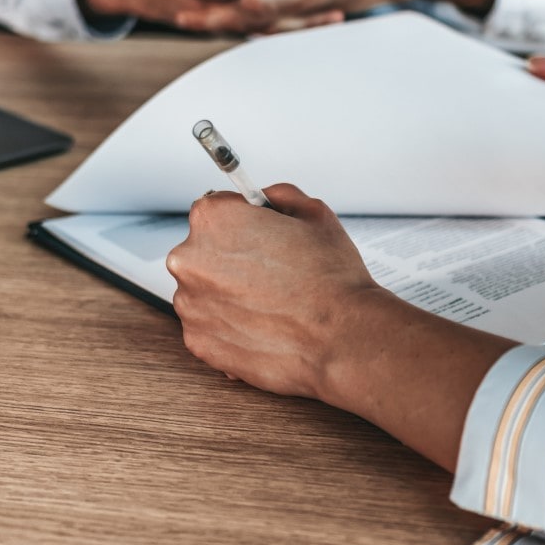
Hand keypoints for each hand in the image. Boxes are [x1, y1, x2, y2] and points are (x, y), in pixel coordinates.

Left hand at [167, 182, 516, 470]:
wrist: (351, 342)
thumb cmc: (341, 279)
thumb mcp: (318, 217)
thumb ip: (282, 199)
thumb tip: (268, 198)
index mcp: (219, 220)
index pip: (214, 208)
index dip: (244, 224)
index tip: (258, 237)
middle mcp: (195, 259)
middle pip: (205, 250)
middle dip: (236, 260)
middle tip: (276, 275)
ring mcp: (194, 305)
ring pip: (205, 292)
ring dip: (231, 296)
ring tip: (279, 307)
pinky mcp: (201, 345)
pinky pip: (209, 329)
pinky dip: (232, 330)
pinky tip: (272, 330)